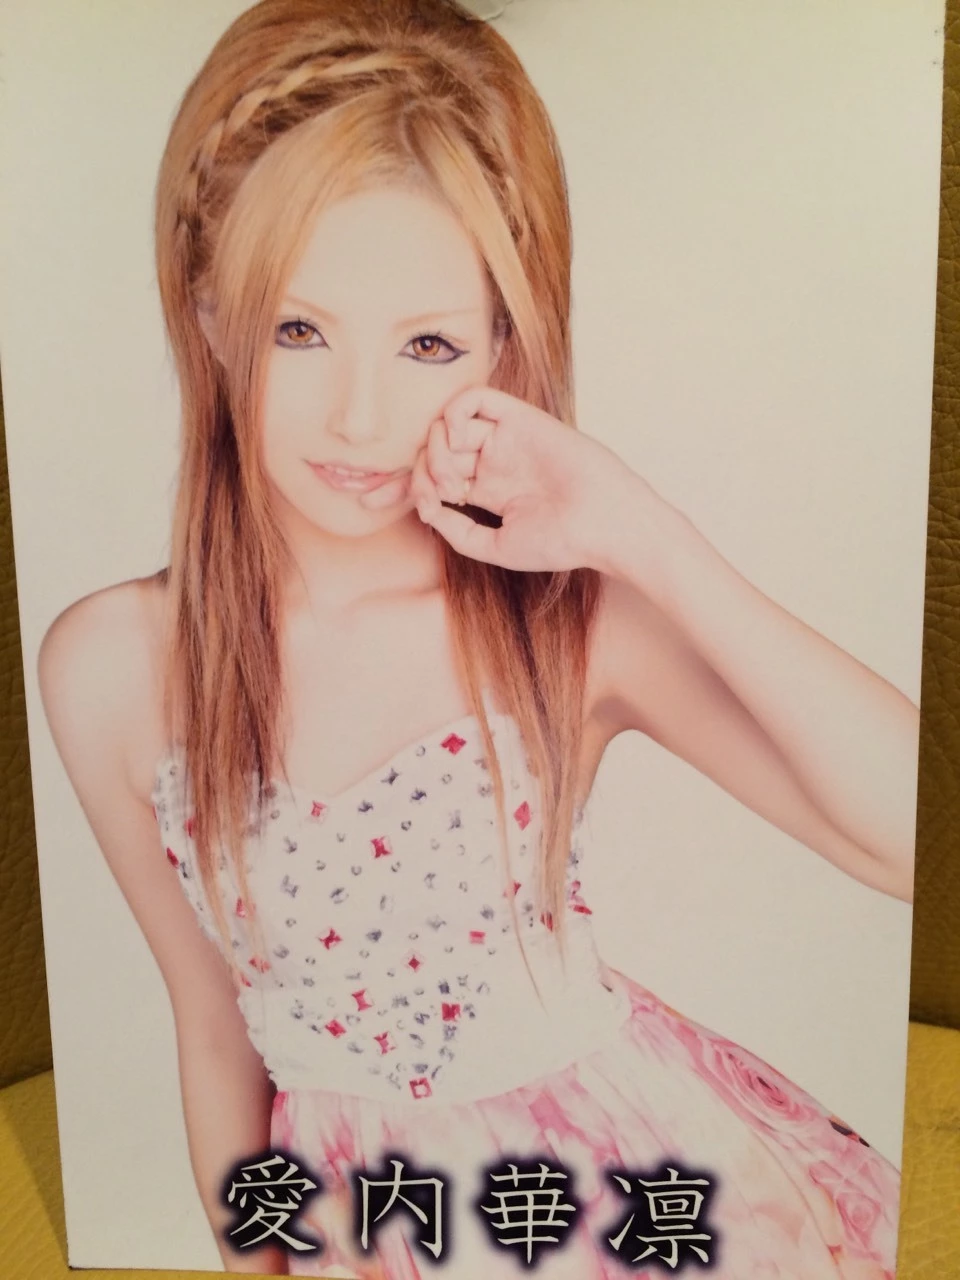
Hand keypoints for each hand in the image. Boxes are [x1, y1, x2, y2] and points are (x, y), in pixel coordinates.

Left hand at [399, 385, 646, 572]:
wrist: (602, 524)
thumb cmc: (561, 541)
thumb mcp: (496, 546)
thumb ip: (457, 531)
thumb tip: (427, 509)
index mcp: (489, 490)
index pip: (437, 476)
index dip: (417, 487)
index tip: (420, 508)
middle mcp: (494, 460)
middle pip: (437, 449)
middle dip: (425, 471)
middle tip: (446, 495)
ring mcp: (506, 438)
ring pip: (449, 424)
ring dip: (437, 449)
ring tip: (455, 479)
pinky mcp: (520, 419)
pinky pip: (476, 398)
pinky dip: (454, 413)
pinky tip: (457, 440)